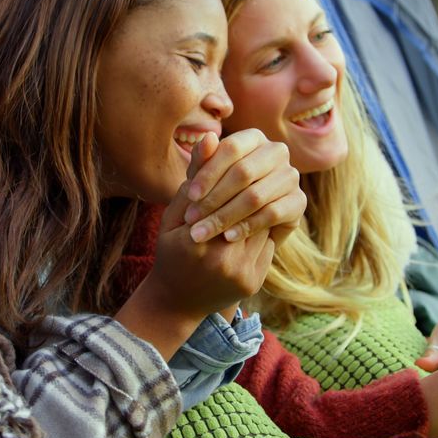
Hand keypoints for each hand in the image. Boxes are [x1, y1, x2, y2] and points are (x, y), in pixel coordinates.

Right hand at [142, 134, 277, 318]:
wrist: (176, 301)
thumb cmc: (170, 251)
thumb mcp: (173, 213)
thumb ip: (194, 177)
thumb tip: (211, 136)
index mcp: (198, 241)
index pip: (230, 195)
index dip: (232, 181)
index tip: (232, 170)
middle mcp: (225, 260)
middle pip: (250, 209)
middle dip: (249, 193)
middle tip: (248, 181)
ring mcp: (243, 274)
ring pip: (262, 226)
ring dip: (258, 211)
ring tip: (249, 201)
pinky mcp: (254, 282)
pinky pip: (266, 246)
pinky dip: (260, 233)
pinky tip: (248, 228)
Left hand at [182, 130, 304, 244]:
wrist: (241, 229)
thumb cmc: (217, 194)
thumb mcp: (204, 178)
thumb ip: (202, 159)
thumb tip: (208, 136)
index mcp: (253, 137)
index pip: (231, 149)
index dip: (208, 172)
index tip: (190, 195)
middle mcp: (277, 152)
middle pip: (243, 172)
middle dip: (213, 198)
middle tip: (192, 219)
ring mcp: (291, 176)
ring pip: (255, 196)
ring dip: (225, 216)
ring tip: (202, 232)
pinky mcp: (299, 201)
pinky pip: (272, 214)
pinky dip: (247, 226)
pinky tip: (228, 237)